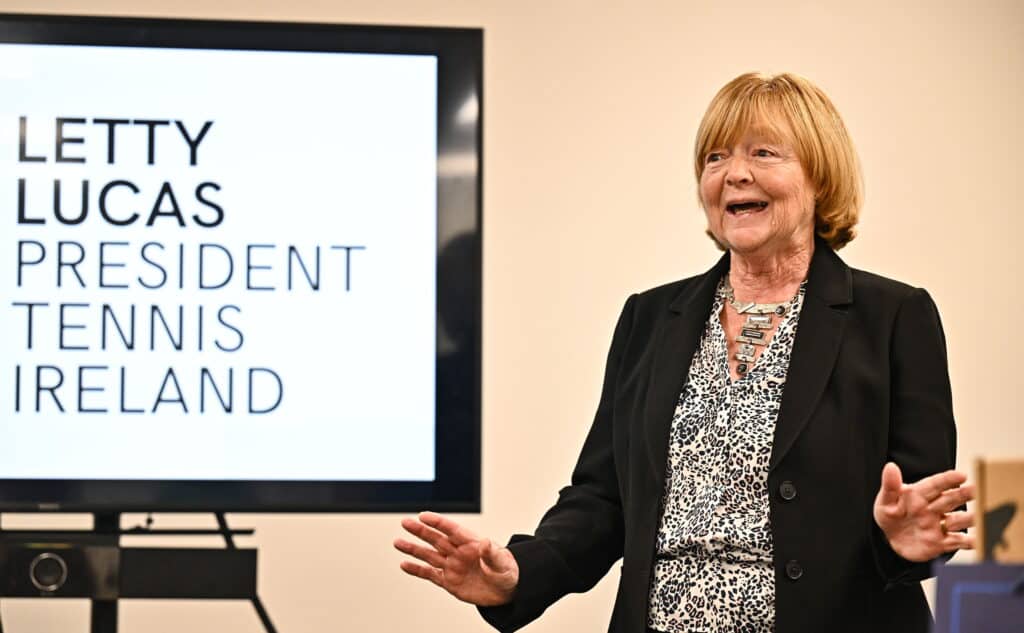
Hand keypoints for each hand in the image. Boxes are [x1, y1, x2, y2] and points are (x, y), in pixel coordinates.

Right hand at [394, 511, 518, 605]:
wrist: (505, 591)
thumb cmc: (506, 572)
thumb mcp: (503, 562)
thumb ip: (492, 553)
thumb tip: (486, 542)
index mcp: (471, 543)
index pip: (452, 530)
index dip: (438, 523)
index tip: (423, 515)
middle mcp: (458, 552)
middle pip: (436, 539)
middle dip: (420, 531)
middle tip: (405, 522)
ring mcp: (452, 566)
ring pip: (429, 555)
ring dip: (413, 549)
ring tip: (398, 542)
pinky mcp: (449, 581)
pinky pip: (430, 574)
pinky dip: (417, 570)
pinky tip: (404, 564)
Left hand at [873, 462, 975, 561]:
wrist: (891, 540)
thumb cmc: (890, 515)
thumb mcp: (885, 501)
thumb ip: (890, 485)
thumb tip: (890, 466)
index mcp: (920, 495)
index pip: (935, 484)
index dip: (948, 480)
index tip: (962, 476)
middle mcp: (934, 508)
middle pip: (951, 499)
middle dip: (964, 495)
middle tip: (977, 490)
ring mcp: (940, 525)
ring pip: (958, 520)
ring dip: (967, 519)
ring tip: (975, 517)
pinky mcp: (942, 543)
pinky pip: (958, 542)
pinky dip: (969, 542)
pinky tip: (977, 541)